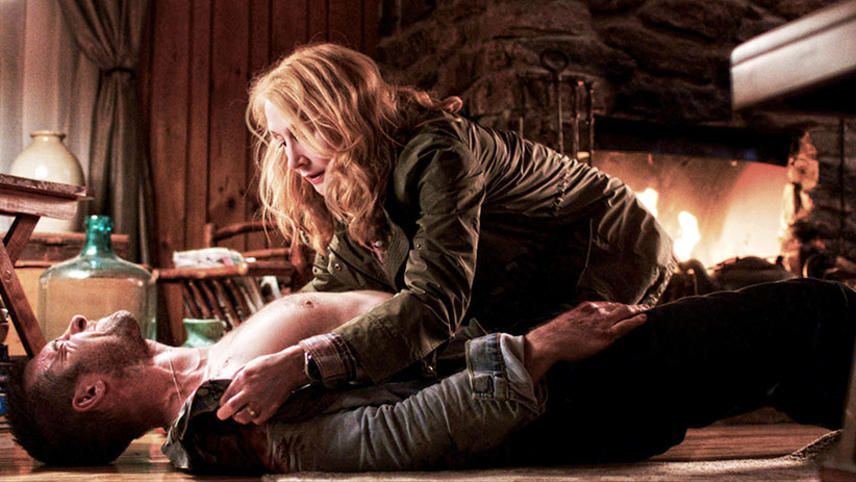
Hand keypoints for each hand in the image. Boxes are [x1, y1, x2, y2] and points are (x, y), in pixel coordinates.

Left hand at [216, 345, 306, 424]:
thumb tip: (229, 389)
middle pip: (230, 408)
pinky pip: (257, 420)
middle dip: (223, 414)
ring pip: (243, 418)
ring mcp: (261, 401)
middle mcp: (250, 390)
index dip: (222, 403)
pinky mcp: (271, 408)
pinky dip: (255, 418)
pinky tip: (256, 412)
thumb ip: (238, 378)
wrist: (290, 367)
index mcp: (243, 378)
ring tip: (241, 414)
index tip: (223, 405)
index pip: (226, 396)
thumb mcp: (250, 365)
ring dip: (239, 417)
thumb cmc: (270, 364)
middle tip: (222, 415)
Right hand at [525, 301, 647, 381]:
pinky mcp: (606, 334)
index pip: (608, 304)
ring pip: (625, 313)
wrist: (551, 341)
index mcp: (587, 307)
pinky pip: (625, 325)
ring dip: (637, 311)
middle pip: (619, 306)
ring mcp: (602, 322)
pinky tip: (643, 318)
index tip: (625, 306)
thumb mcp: (569, 320)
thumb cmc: (556, 335)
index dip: (619, 305)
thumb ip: (580, 319)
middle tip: (644, 306)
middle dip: (632, 306)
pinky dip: (636, 320)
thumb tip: (584, 324)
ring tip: (646, 311)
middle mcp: (597, 311)